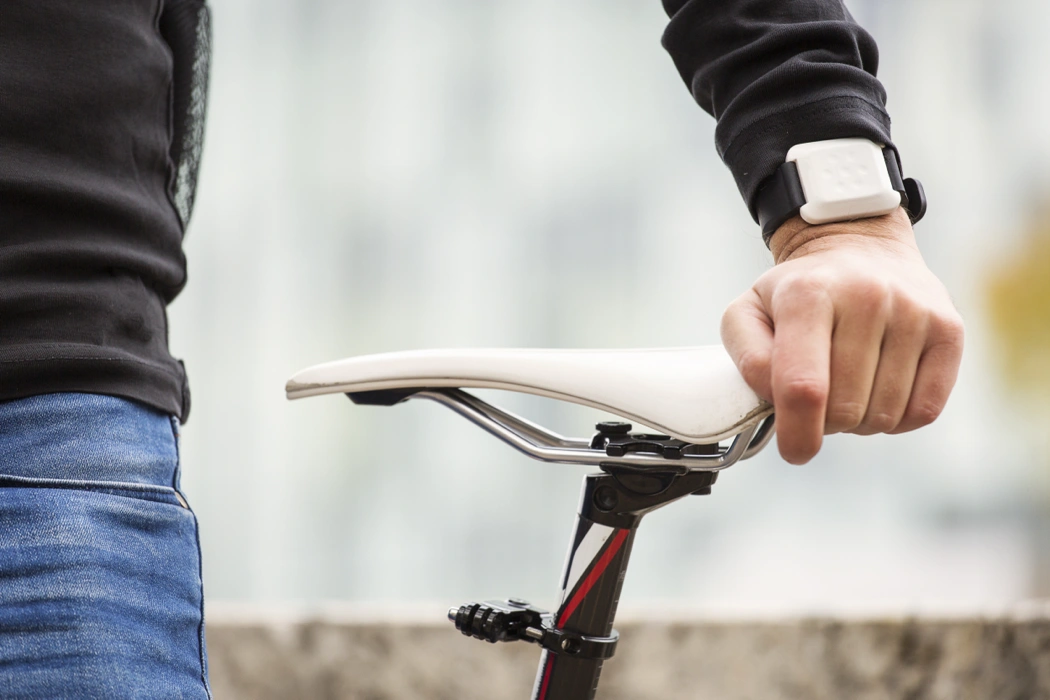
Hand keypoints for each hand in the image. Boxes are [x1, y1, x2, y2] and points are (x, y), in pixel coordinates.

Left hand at [721, 208, 963, 463]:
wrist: (857, 248)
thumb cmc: (796, 294)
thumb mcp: (748, 312)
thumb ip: (748, 359)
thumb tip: (778, 403)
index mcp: (807, 294)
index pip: (803, 387)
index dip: (797, 431)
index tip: (795, 451)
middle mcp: (866, 297)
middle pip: (844, 408)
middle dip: (824, 422)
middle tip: (817, 399)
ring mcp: (913, 311)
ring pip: (883, 415)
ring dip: (859, 421)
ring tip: (846, 389)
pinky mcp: (948, 329)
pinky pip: (923, 411)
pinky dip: (897, 420)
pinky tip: (878, 392)